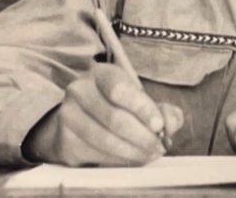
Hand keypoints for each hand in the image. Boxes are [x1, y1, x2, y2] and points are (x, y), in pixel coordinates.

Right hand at [22, 63, 183, 165]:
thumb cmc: (117, 106)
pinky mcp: (65, 140)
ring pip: (105, 139)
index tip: (159, 126)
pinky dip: (118, 160)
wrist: (79, 120)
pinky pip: (95, 154)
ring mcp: (68, 115)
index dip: (142, 109)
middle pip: (114, 118)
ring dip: (132, 152)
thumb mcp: (140, 101)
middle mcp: (80, 90)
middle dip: (142, 136)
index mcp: (102, 74)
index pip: (120, 90)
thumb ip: (162, 111)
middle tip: (159, 147)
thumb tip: (170, 124)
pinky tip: (131, 159)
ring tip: (149, 155)